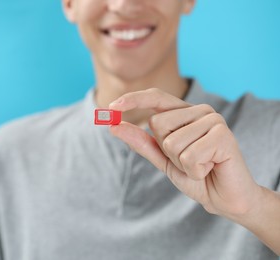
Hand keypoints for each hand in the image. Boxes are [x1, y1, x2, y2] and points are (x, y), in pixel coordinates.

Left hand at [109, 88, 261, 218]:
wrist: (224, 198)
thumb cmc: (195, 176)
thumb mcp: (162, 159)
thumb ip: (141, 142)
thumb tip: (114, 126)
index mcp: (185, 113)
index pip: (156, 97)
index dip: (134, 99)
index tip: (111, 107)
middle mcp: (200, 111)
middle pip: (158, 123)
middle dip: (167, 151)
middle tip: (188, 160)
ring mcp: (213, 120)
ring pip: (171, 142)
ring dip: (181, 162)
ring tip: (201, 164)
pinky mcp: (223, 135)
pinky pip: (189, 155)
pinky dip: (195, 170)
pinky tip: (210, 168)